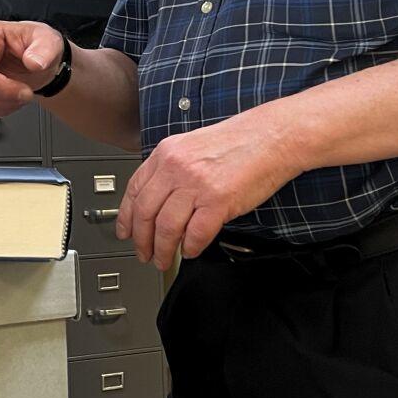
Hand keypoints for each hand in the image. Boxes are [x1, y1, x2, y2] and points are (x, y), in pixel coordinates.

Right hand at [0, 20, 63, 117]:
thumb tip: (33, 61)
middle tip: (26, 92)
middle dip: (3, 91)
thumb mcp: (49, 41)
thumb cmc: (39, 47)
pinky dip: (0, 109)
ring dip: (4, 102)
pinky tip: (12, 100)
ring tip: (23, 94)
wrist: (41, 65)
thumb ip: (44, 49)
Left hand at [115, 115, 304, 266]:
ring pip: (166, 227)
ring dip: (163, 250)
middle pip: (145, 213)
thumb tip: (158, 200)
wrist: (272, 137)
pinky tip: (190, 251)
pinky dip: (190, 247)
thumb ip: (172, 170)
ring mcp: (196, 185)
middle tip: (143, 254)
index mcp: (166, 154)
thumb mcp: (192, 146)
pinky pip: (195, 233)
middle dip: (141, 240)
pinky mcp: (218, 201)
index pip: (134, 190)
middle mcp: (176, 168)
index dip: (126, 217)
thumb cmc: (238, 142)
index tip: (125, 232)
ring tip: (164, 260)